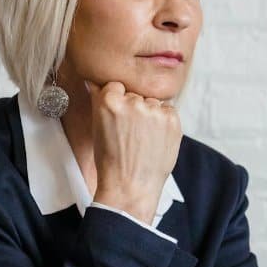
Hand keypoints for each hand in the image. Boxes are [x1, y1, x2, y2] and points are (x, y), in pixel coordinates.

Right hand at [85, 80, 181, 224]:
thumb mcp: (97, 128)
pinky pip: (168, 110)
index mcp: (109, 101)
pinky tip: (155, 139)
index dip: (117, 101)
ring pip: (153, 102)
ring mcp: (154, 111)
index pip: (116, 85)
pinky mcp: (172, 120)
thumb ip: (99, 100)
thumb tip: (94, 80)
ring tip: (143, 139)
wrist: (130, 187)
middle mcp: (132, 102)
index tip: (118, 117)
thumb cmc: (110, 161)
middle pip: (136, 94)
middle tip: (130, 133)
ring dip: (150, 114)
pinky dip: (164, 122)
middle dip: (134, 108)